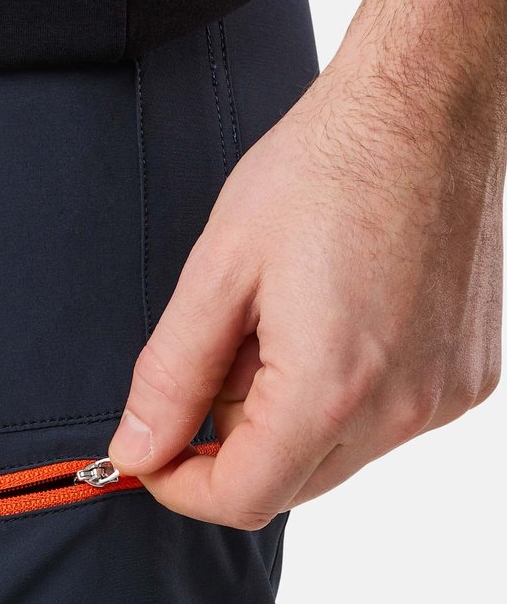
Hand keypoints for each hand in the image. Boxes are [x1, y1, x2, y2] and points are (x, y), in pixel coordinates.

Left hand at [107, 23, 504, 528]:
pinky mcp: (465, 380)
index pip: (242, 500)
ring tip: (288, 324)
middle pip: (286, 484)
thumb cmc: (324, 168)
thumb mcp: (219, 271)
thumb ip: (171, 378)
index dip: (182, 487)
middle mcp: (400, 411)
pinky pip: (381, 424)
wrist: (426, 103)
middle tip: (230, 351)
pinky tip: (338, 323)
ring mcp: (441, 398)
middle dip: (235, 441)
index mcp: (332, 389)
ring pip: (332, 457)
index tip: (154, 450)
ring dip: (289, 417)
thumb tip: (137, 451)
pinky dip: (342, 397)